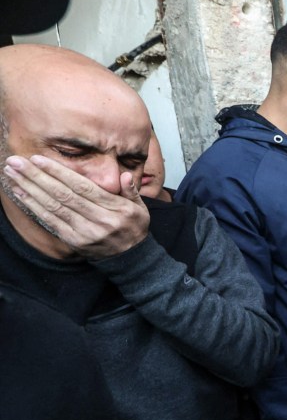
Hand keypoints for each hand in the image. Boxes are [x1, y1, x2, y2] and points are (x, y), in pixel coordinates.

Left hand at [3, 154, 148, 257]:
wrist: (130, 259)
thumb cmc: (133, 228)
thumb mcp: (140, 208)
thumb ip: (131, 191)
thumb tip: (125, 175)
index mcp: (115, 209)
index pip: (82, 187)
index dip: (58, 172)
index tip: (38, 159)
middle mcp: (99, 220)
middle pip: (63, 195)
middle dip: (36, 176)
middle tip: (16, 162)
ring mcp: (85, 232)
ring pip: (53, 207)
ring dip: (30, 189)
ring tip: (12, 173)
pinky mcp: (74, 241)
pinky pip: (51, 222)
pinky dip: (34, 206)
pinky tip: (21, 193)